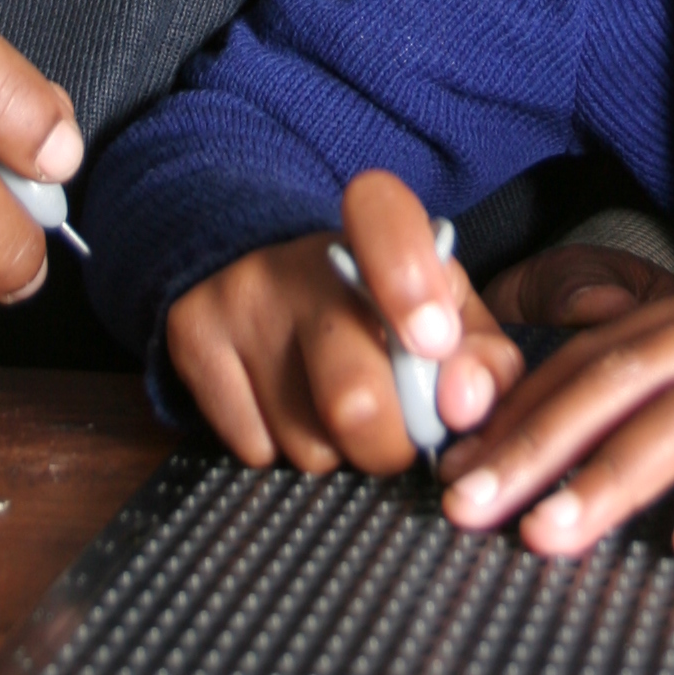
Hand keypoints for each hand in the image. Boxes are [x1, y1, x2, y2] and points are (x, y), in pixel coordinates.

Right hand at [166, 168, 525, 474]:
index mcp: (375, 227)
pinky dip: (280, 447)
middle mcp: (299, 257)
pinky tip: (283, 404)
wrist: (255, 264)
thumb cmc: (380, 302)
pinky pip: (253, 447)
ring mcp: (238, 296)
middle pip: (352, 396)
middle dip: (389, 444)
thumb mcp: (444, 310)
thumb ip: (482, 357)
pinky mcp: (192, 337)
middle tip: (396, 434)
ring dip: (334, 449)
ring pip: (305, 441)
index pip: (387, 225)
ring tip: (330, 404)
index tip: (433, 342)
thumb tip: (465, 405)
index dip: (412, 286)